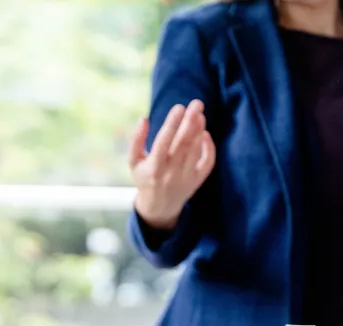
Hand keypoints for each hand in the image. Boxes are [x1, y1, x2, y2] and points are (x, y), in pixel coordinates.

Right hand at [128, 99, 215, 230]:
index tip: (178, 107)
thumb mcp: (133, 162)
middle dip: (191, 121)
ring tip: (199, 114)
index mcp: (153, 168)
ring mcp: (185, 178)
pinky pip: (207, 162)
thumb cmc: (145, 177)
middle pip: (183, 143)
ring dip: (199, 130)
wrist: (159, 206)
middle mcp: (170, 174)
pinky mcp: (197, 180)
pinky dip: (208, 147)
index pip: (164, 142)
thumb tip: (143, 118)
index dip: (172, 123)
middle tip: (197, 103)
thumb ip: (135, 140)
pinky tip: (204, 133)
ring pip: (196, 151)